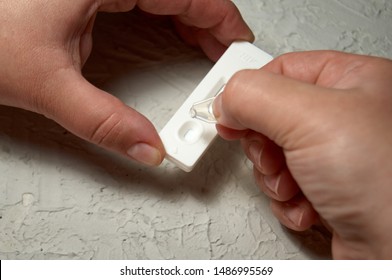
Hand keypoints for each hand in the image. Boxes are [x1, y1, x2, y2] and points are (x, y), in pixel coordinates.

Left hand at [0, 0, 252, 164]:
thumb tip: (147, 149)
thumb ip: (102, 122)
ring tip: (210, 52)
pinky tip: (176, 35)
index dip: (222, 17)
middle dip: (211, 23)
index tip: (240, 43)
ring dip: (192, 20)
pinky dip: (169, 16)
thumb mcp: (46, 85)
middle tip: (228, 58)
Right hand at [214, 51, 391, 258]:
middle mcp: (346, 118)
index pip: (282, 71)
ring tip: (296, 187)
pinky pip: (286, 187)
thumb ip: (255, 96)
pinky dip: (288, 202)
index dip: (250, 93)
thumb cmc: (388, 185)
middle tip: (274, 158)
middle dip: (265, 147)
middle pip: (273, 118)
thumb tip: (225, 101)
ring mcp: (336, 157)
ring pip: (274, 156)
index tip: (229, 114)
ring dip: (275, 179)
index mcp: (353, 81)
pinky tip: (308, 207)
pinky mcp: (328, 190)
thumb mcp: (310, 118)